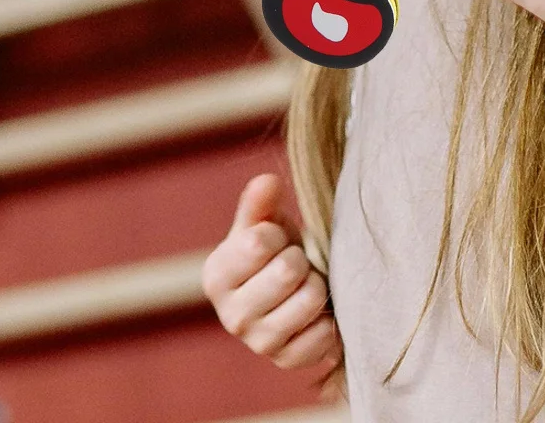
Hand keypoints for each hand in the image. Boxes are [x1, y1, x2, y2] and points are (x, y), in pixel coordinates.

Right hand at [203, 174, 341, 389]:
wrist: (288, 292)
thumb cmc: (273, 249)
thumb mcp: (262, 220)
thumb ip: (260, 201)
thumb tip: (267, 182)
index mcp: (216, 276)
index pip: (259, 243)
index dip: (278, 233)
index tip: (275, 241)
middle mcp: (231, 317)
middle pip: (288, 271)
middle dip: (300, 257)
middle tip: (295, 261)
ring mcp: (259, 344)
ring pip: (310, 299)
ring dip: (317, 284)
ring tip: (306, 282)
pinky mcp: (288, 362)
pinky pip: (323, 334)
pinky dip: (327, 317)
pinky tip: (315, 311)